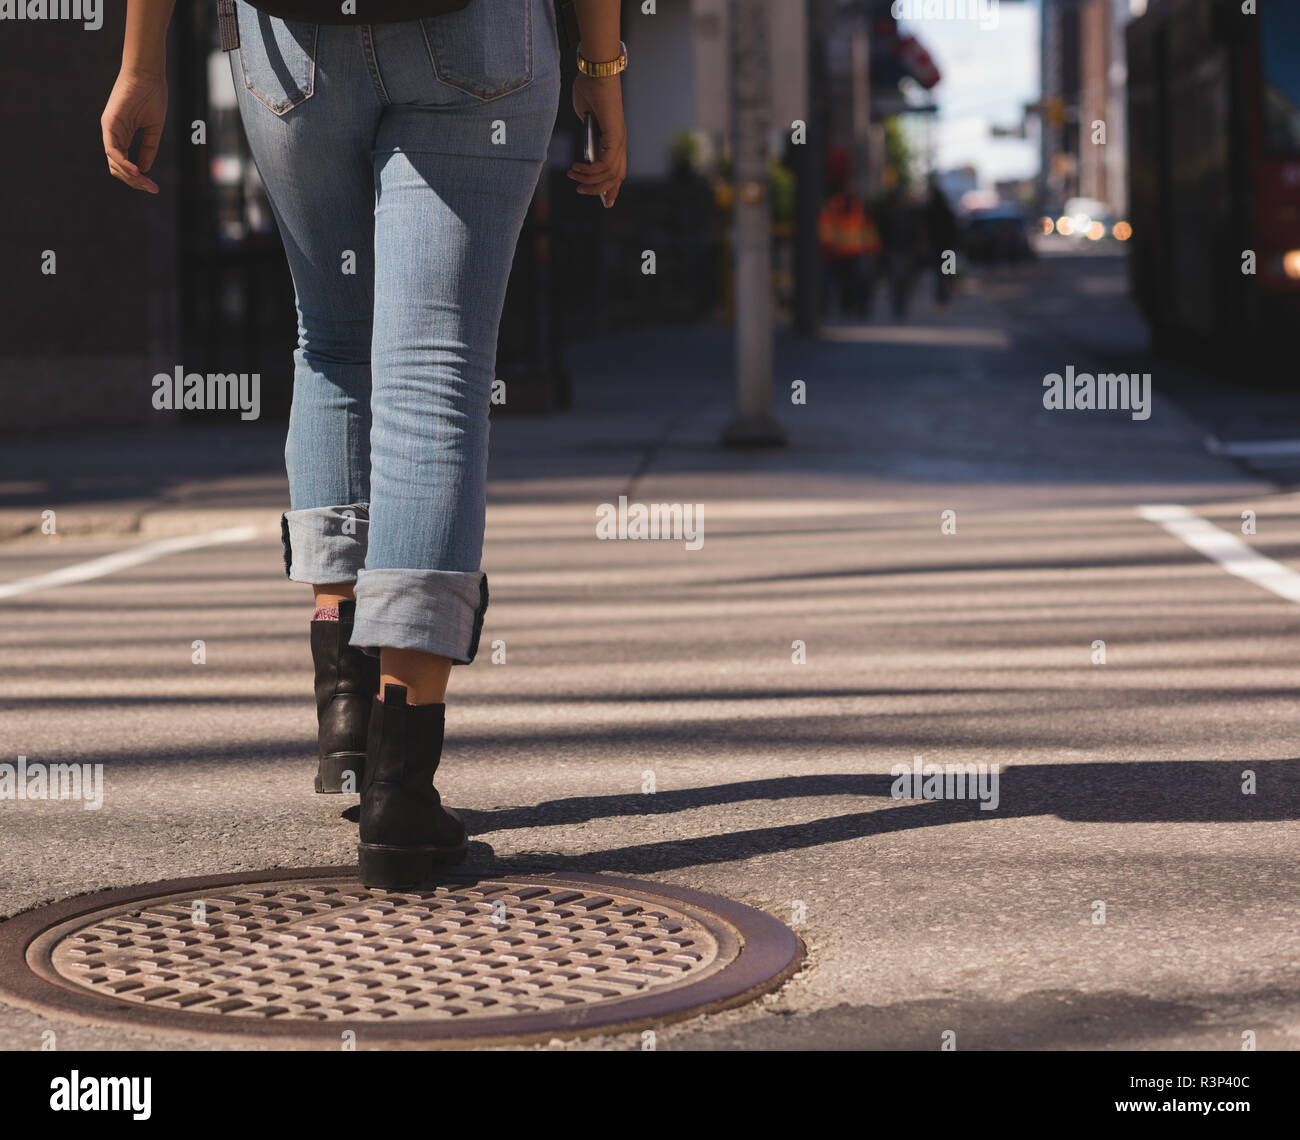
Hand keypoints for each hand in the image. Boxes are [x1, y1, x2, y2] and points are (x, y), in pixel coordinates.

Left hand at [101, 69, 167, 193]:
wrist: (147, 74)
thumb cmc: (152, 96)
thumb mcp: (153, 128)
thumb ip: (148, 148)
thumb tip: (144, 169)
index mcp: (122, 134)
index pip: (124, 164)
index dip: (137, 178)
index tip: (153, 187)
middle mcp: (113, 133)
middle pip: (117, 167)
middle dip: (134, 182)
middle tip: (152, 189)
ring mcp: (109, 128)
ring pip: (114, 162)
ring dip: (130, 176)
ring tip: (146, 183)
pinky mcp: (109, 123)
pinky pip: (113, 149)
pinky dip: (123, 162)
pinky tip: (137, 171)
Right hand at [567, 73, 625, 207]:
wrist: (595, 70)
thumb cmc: (589, 87)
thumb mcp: (585, 116)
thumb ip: (586, 132)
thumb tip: (584, 146)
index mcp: (615, 137)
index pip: (618, 169)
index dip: (612, 187)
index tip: (606, 201)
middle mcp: (620, 140)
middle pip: (616, 176)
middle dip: (599, 190)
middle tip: (580, 190)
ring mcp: (619, 138)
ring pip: (610, 173)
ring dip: (590, 180)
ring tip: (574, 176)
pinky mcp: (615, 135)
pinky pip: (606, 163)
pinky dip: (591, 170)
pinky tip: (578, 167)